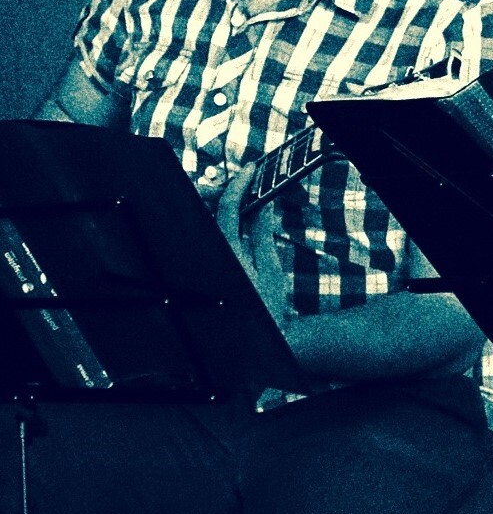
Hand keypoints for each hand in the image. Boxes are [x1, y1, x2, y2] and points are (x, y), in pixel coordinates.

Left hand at [216, 163, 294, 327]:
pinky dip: (215, 224)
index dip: (240, 185)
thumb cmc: (266, 308)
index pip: (228, 209)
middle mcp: (207, 256)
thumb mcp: (271, 268)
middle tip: (240, 182)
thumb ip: (263, 234)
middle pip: (206, 211)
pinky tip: (229, 222)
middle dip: (220, 190)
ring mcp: (200, 264)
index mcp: (226, 253)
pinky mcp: (199, 272)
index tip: (251, 170)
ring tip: (237, 197)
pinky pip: (202, 239)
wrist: (251, 343)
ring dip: (217, 206)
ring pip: (201, 224)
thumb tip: (263, 205)